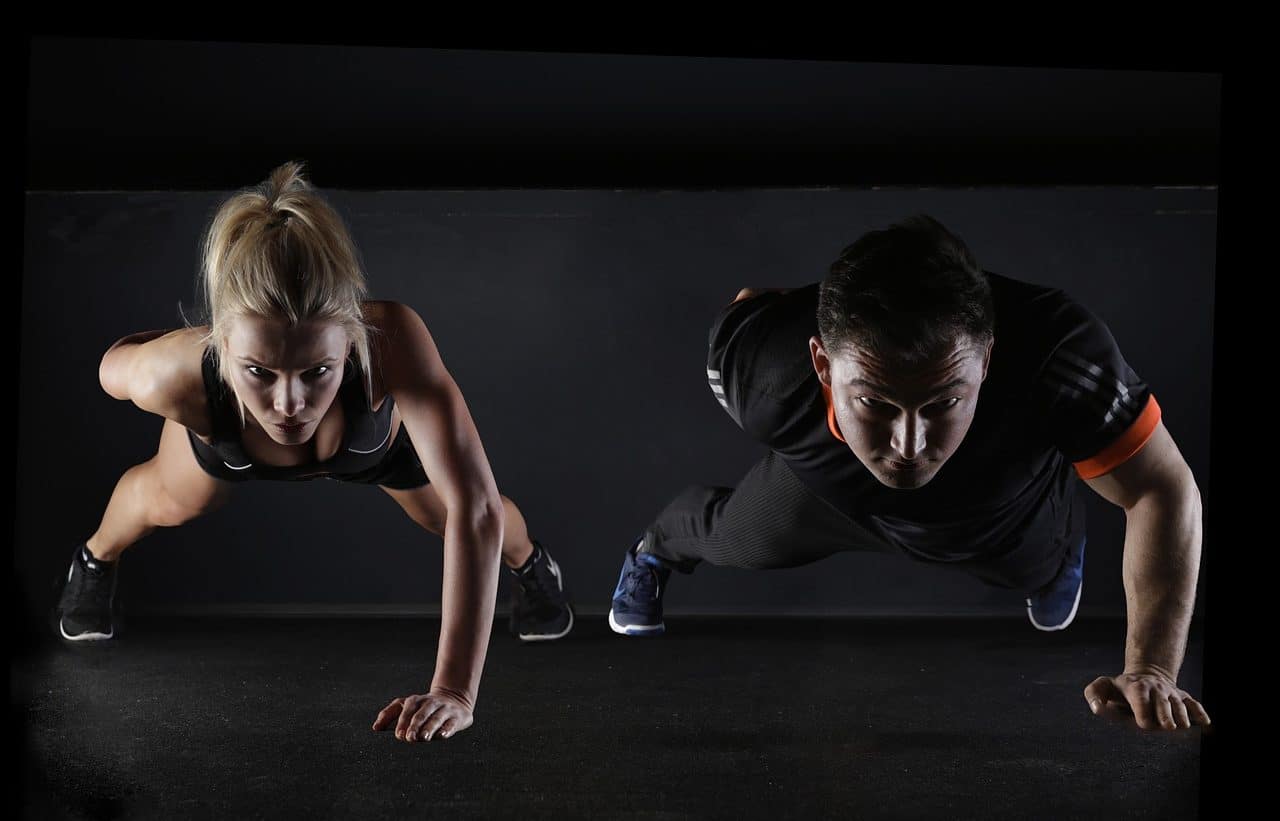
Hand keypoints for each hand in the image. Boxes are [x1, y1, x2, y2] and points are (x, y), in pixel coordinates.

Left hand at [371, 689, 473, 741]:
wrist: (454, 698)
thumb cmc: (423, 708)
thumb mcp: (406, 706)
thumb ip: (389, 715)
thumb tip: (375, 728)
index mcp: (416, 701)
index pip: (408, 710)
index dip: (403, 722)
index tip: (399, 735)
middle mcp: (431, 703)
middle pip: (422, 714)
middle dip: (415, 725)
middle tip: (409, 738)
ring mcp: (445, 709)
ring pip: (437, 718)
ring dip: (430, 727)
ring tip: (424, 738)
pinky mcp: (458, 716)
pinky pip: (452, 723)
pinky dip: (447, 729)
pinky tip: (442, 735)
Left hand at [1084, 669, 1209, 729]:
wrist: (1145, 676)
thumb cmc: (1120, 689)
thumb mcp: (1103, 687)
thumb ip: (1094, 694)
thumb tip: (1096, 708)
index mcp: (1136, 687)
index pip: (1140, 698)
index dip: (1143, 710)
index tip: (1144, 724)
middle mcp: (1156, 690)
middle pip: (1163, 702)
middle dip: (1165, 713)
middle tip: (1168, 727)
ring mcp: (1171, 694)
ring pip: (1180, 704)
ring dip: (1182, 716)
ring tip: (1181, 727)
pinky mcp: (1183, 698)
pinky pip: (1194, 705)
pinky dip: (1200, 713)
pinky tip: (1205, 724)